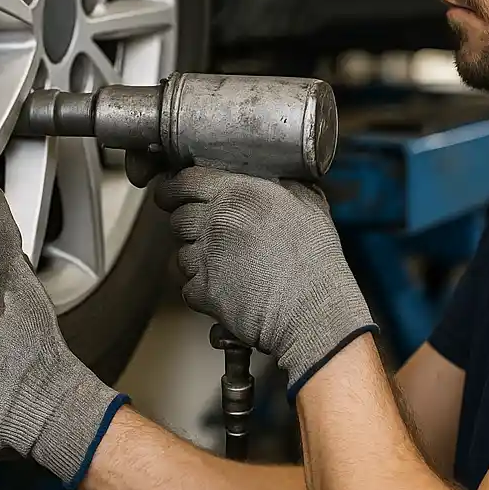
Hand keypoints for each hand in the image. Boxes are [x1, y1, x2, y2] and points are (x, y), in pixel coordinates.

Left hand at [156, 169, 375, 393]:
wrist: (314, 311)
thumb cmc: (316, 262)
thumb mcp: (308, 205)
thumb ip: (284, 186)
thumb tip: (275, 179)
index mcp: (239, 194)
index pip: (185, 180)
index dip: (174, 187)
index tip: (172, 192)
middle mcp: (217, 222)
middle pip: (178, 217)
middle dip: (187, 223)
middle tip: (205, 231)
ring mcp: (206, 257)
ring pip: (180, 253)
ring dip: (196, 258)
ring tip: (224, 265)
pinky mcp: (203, 292)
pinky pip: (188, 286)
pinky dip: (201, 289)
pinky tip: (226, 289)